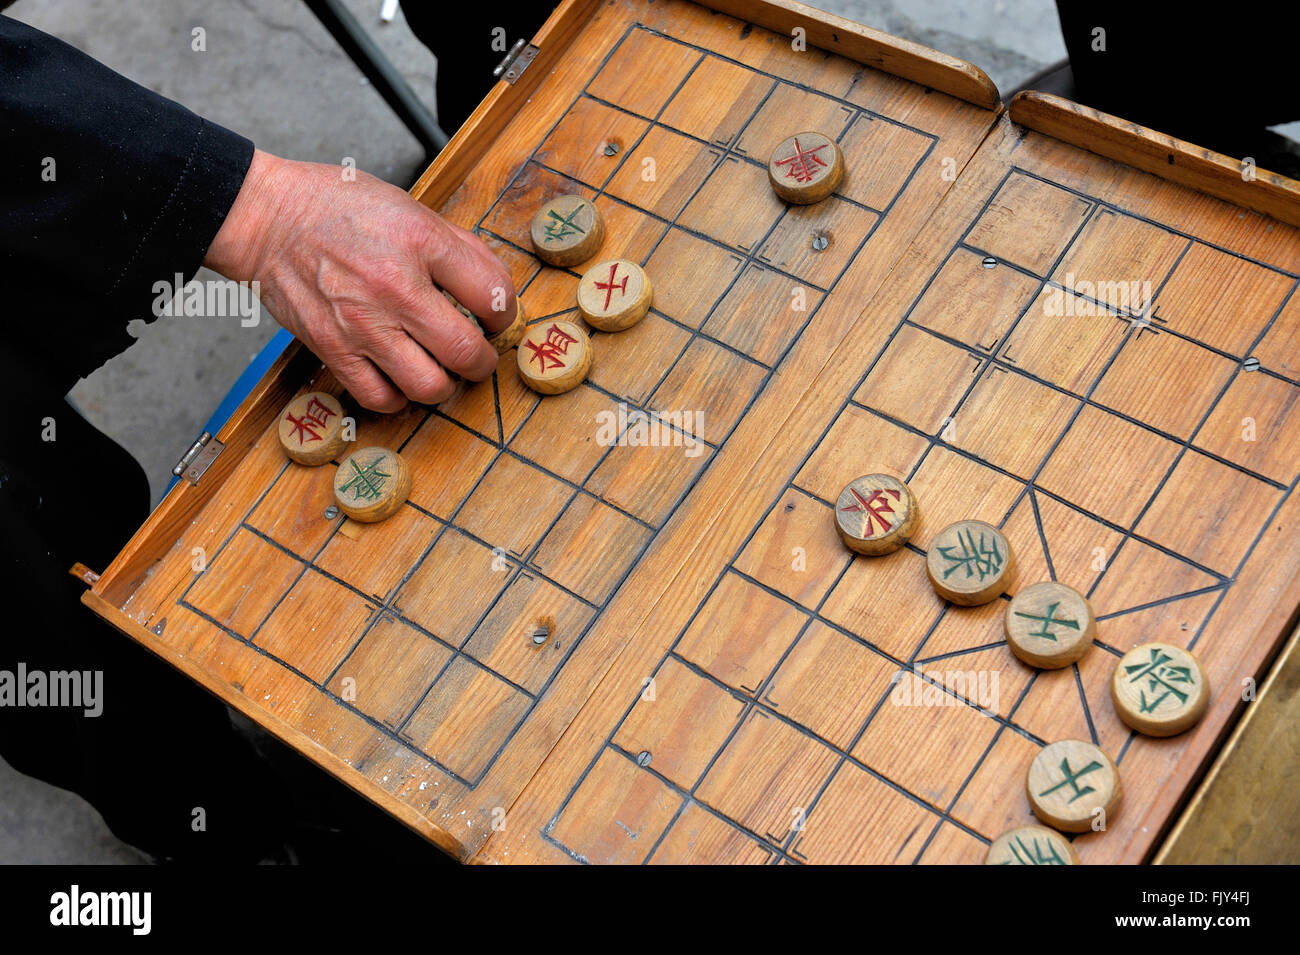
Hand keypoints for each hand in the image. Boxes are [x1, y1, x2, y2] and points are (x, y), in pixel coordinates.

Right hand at [204, 149, 515, 411]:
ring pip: (428, 386)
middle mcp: (394, 287)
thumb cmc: (337, 208)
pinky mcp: (333, 349)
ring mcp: (362, 324)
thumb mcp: (409, 208)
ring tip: (439, 369)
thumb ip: (458, 247)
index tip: (495, 319)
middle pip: (465, 352)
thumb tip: (496, 288)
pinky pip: (381, 397)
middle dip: (481, 361)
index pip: (492, 296)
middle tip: (476, 356)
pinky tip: (400, 379)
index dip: (505, 314)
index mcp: (421, 242)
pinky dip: (399, 397)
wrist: (267, 218)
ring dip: (443, 385)